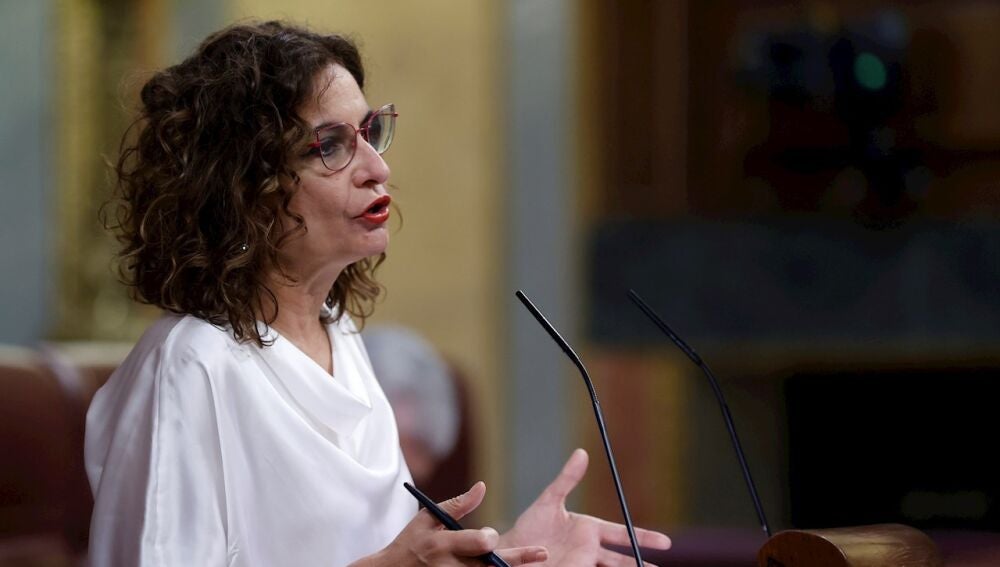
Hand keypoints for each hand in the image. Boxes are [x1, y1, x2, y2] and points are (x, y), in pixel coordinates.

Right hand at [363, 481, 548, 566]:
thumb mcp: (427, 519)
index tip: (491, 536)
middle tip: (542, 554)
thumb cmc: (411, 542)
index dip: (490, 539)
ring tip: (533, 563)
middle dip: (517, 559)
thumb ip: (457, 505)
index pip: (477, 543)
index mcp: (442, 545)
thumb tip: (482, 487)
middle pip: (491, 566)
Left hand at [500, 449, 670, 566]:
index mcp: (589, 529)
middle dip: (641, 564)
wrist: (510, 549)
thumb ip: (567, 479)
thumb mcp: (549, 500)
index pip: (622, 534)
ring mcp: (581, 563)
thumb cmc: (530, 526)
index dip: (644, 537)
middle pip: (622, 559)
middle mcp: (589, 549)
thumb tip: (582, 453)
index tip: (666, 543)